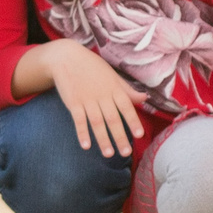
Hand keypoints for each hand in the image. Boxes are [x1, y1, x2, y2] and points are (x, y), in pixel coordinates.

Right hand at [34, 41, 149, 158]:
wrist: (67, 58)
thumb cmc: (93, 67)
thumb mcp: (113, 76)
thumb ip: (127, 90)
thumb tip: (145, 98)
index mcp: (114, 88)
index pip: (126, 107)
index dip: (133, 121)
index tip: (140, 135)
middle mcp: (102, 95)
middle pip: (113, 119)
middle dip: (120, 137)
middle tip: (126, 153)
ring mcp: (87, 100)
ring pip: (97, 122)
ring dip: (103, 139)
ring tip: (109, 154)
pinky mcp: (73, 103)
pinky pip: (78, 120)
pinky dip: (82, 133)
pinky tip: (86, 146)